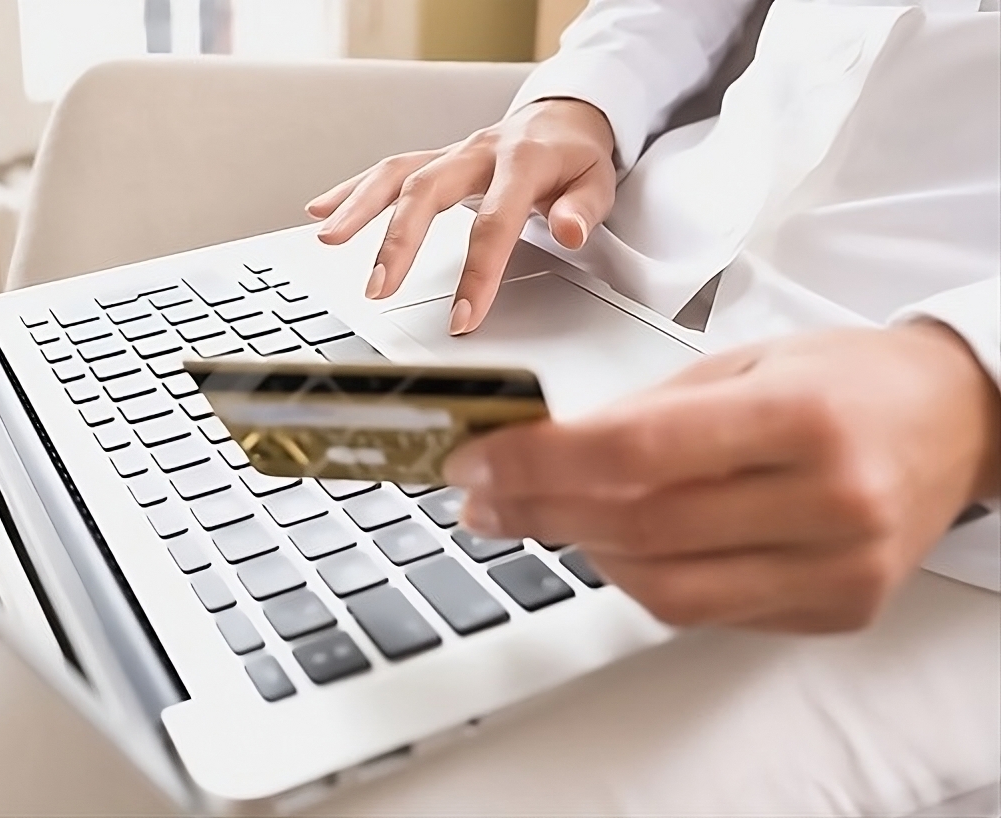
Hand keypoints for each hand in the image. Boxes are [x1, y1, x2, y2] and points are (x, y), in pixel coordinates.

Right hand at [306, 99, 615, 334]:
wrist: (564, 117)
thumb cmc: (576, 158)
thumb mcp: (599, 181)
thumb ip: (583, 209)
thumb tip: (569, 231)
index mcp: (522, 161)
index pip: (495, 222)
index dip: (478, 273)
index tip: (463, 318)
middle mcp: (478, 152)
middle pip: (427, 191)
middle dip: (398, 241)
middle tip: (378, 287)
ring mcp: (452, 154)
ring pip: (397, 175)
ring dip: (359, 207)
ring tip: (328, 239)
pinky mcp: (435, 160)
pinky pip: (388, 171)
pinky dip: (351, 190)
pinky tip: (321, 210)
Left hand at [442, 324, 1000, 631]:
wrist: (956, 423)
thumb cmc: (847, 381)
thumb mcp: (746, 363)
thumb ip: (646, 412)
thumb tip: (540, 450)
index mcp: (801, 419)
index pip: (637, 450)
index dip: (539, 462)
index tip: (476, 461)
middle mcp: (828, 503)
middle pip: (640, 527)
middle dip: (538, 513)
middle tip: (480, 498)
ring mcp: (837, 570)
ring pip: (664, 589)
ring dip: (583, 551)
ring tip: (541, 515)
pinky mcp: (836, 611)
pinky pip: (705, 612)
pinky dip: (643, 579)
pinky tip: (616, 543)